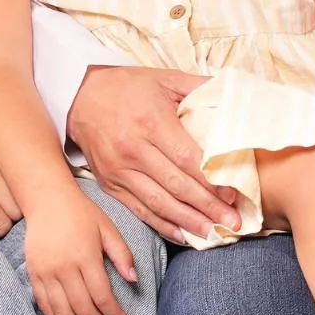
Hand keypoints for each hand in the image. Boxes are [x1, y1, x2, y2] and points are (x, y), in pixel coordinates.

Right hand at [23, 190, 138, 314]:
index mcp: (85, 256)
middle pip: (82, 309)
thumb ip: (122, 255)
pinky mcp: (33, 275)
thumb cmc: (82, 213)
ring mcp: (45, 273)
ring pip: (62, 312)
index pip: (102, 296)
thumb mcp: (108, 228)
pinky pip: (44, 305)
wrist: (47, 200)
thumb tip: (135, 281)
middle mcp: (63, 268)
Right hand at [67, 65, 241, 244]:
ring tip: (214, 234)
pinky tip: (183, 235)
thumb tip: (235, 96)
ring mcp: (119, 170)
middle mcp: (133, 150)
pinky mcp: (110, 184)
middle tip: (233, 222)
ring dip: (189, 222)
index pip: (187, 158)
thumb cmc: (128, 87)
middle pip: (176, 185)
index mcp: (151, 122)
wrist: (79, 97)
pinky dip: (162, 225)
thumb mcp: (165, 78)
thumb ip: (200, 87)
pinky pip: (139, 209)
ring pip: (159, 203)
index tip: (234, 194)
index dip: (211, 180)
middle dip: (208, 207)